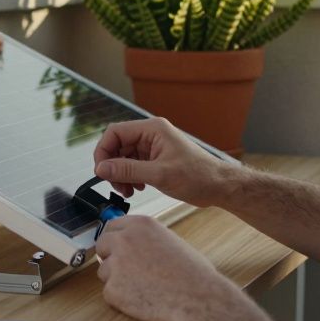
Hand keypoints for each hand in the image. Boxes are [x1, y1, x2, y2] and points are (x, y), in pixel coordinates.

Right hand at [93, 117, 234, 207]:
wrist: (218, 186)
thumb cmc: (198, 176)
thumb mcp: (159, 174)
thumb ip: (128, 170)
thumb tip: (102, 169)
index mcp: (153, 129)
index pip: (115, 132)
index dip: (104, 151)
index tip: (101, 171)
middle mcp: (151, 135)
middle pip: (117, 145)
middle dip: (113, 166)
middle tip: (117, 186)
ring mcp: (153, 147)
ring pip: (124, 157)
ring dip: (121, 174)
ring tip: (129, 191)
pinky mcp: (155, 160)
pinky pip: (133, 165)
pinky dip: (130, 177)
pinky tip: (138, 188)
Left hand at [94, 214, 239, 320]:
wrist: (197, 298)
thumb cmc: (192, 273)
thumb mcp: (169, 240)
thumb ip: (146, 238)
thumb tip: (132, 242)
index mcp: (140, 225)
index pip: (111, 226)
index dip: (115, 239)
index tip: (117, 247)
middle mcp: (124, 240)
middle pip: (102, 245)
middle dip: (111, 257)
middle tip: (127, 270)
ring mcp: (116, 264)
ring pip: (104, 270)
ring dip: (117, 279)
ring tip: (144, 286)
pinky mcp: (112, 289)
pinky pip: (110, 292)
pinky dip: (121, 298)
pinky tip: (143, 299)